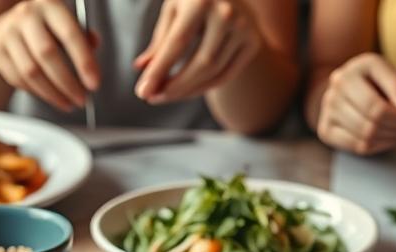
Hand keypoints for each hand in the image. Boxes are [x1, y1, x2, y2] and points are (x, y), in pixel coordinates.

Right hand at [0, 0, 99, 111]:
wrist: (5, 28)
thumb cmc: (44, 29)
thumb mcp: (64, 24)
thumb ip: (82, 36)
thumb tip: (94, 45)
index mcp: (49, 5)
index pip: (70, 34)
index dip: (84, 61)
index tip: (94, 83)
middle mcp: (26, 15)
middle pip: (47, 55)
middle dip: (67, 83)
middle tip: (81, 99)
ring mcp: (7, 32)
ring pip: (31, 72)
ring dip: (52, 93)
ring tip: (67, 102)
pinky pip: (18, 79)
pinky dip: (36, 91)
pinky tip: (48, 94)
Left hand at [134, 0, 261, 103]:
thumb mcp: (172, 10)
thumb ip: (159, 41)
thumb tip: (141, 68)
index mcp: (201, 0)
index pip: (178, 43)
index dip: (159, 70)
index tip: (142, 91)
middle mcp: (227, 13)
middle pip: (201, 63)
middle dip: (175, 86)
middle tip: (152, 98)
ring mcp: (244, 28)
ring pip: (214, 73)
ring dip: (186, 91)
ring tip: (164, 95)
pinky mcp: (253, 42)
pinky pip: (225, 75)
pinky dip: (203, 87)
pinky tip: (185, 91)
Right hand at [315, 53, 395, 154]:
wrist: (347, 90)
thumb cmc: (376, 83)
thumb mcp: (392, 77)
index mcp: (357, 67)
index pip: (378, 100)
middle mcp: (338, 85)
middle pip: (371, 118)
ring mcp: (328, 108)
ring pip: (365, 134)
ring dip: (389, 138)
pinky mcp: (325, 129)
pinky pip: (356, 146)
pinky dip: (377, 146)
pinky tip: (386, 139)